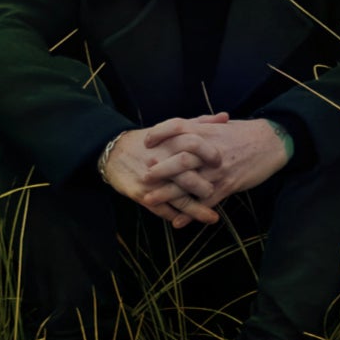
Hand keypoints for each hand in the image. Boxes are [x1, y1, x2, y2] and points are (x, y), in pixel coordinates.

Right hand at [101, 113, 230, 226]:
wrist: (114, 153)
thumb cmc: (149, 141)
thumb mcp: (172, 129)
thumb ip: (200, 124)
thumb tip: (226, 117)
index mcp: (170, 141)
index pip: (194, 144)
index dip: (210, 153)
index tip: (221, 161)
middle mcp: (161, 161)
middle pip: (187, 175)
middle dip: (204, 186)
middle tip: (217, 190)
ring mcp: (151, 180)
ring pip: (177, 198)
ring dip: (196, 210)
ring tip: (212, 218)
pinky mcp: (141, 194)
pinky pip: (162, 210)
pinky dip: (176, 217)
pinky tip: (187, 222)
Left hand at [140, 113, 290, 216]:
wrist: (272, 143)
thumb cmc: (245, 133)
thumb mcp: (221, 125)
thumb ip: (201, 127)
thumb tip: (180, 128)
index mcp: (207, 131)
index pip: (177, 127)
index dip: (159, 133)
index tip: (146, 142)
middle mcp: (210, 150)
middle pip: (179, 159)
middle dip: (160, 169)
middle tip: (145, 176)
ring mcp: (218, 170)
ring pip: (189, 183)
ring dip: (167, 193)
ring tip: (149, 200)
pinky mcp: (228, 185)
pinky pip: (205, 201)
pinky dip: (190, 213)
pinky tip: (177, 222)